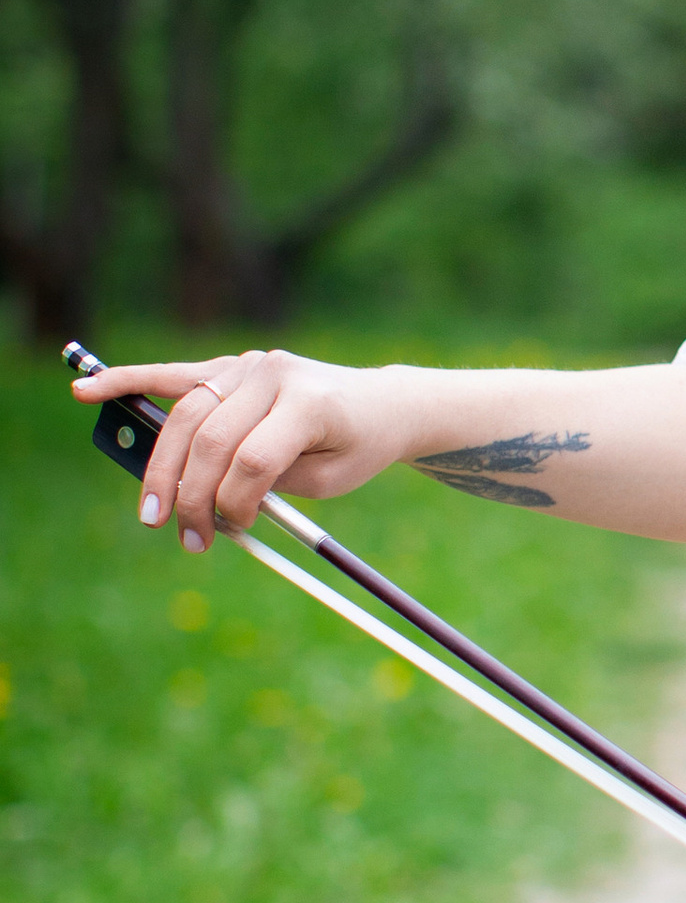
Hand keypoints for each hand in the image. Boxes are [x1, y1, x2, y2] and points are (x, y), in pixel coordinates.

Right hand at [71, 349, 411, 547]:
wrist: (382, 402)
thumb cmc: (356, 445)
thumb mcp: (330, 478)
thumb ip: (270, 486)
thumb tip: (205, 501)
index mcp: (309, 403)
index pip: (255, 459)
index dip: (238, 502)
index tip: (236, 530)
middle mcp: (274, 375)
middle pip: (212, 439)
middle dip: (192, 495)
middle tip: (187, 537)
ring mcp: (249, 366)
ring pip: (186, 416)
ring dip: (162, 468)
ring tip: (153, 512)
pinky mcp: (230, 367)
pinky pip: (171, 375)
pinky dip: (128, 382)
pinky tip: (86, 390)